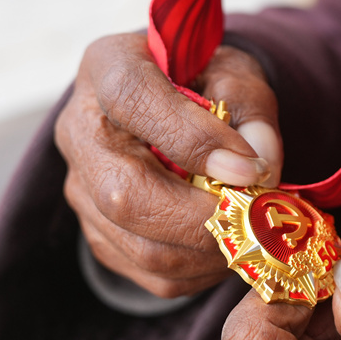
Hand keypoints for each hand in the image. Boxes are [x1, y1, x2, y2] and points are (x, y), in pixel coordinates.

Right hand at [55, 33, 282, 297]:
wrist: (178, 98)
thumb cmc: (208, 80)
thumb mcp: (236, 75)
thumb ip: (252, 113)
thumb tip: (258, 170)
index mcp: (109, 66)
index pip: (132, 100)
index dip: (193, 139)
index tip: (249, 167)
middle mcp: (81, 128)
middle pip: (124, 191)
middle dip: (205, 217)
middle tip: (259, 218)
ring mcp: (81, 187)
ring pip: (138, 243)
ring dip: (209, 250)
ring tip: (254, 232)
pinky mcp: (98, 232)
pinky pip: (149, 272)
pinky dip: (202, 269)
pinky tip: (231, 244)